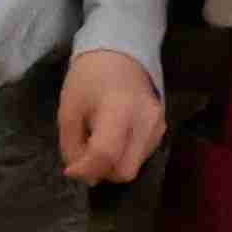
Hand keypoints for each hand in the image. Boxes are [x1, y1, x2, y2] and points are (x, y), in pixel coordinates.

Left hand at [59, 49, 167, 187]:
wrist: (120, 56)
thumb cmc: (89, 80)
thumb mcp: (68, 111)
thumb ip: (72, 146)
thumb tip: (81, 175)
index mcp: (119, 109)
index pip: (105, 154)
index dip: (84, 169)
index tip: (70, 169)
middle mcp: (146, 120)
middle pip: (125, 170)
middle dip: (101, 172)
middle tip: (85, 159)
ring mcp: (158, 125)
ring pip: (134, 166)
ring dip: (112, 166)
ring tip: (98, 144)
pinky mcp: (162, 129)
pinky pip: (141, 156)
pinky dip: (123, 157)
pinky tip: (114, 140)